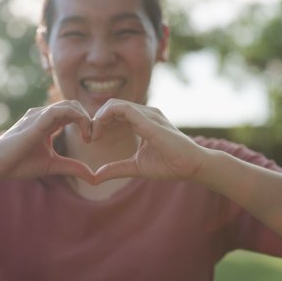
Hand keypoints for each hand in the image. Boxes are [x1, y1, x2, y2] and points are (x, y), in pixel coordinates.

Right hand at [0, 100, 95, 183]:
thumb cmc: (19, 164)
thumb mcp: (53, 165)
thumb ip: (73, 167)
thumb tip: (94, 177)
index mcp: (47, 123)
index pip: (72, 112)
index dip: (85, 122)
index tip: (91, 140)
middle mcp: (43, 115)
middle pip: (73, 105)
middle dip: (87, 118)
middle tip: (93, 137)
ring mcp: (38, 115)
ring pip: (68, 105)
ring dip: (84, 118)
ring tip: (89, 136)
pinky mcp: (35, 121)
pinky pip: (59, 110)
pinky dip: (76, 117)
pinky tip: (82, 133)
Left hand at [91, 99, 207, 182]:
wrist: (191, 166)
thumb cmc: (169, 165)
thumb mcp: (136, 167)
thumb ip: (116, 169)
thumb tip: (95, 177)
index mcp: (142, 121)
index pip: (114, 112)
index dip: (99, 122)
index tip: (93, 139)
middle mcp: (144, 113)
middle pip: (111, 105)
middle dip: (96, 119)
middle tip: (90, 138)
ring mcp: (148, 114)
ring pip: (114, 104)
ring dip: (99, 118)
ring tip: (94, 136)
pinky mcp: (149, 120)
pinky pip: (124, 109)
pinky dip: (107, 116)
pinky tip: (100, 132)